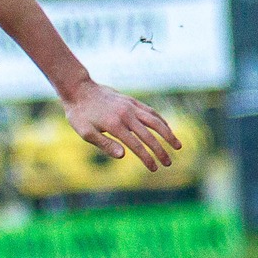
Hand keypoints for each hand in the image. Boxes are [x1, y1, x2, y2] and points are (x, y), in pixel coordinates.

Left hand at [63, 79, 180, 170]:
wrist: (79, 89)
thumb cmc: (79, 114)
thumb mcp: (85, 132)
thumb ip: (104, 144)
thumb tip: (123, 155)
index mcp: (115, 125)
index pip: (136, 145)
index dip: (147, 158)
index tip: (154, 168)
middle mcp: (126, 115)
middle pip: (149, 135)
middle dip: (160, 150)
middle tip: (168, 163)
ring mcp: (131, 106)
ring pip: (155, 121)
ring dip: (168, 134)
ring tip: (178, 146)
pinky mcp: (132, 101)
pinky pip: (151, 111)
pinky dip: (161, 120)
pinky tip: (167, 128)